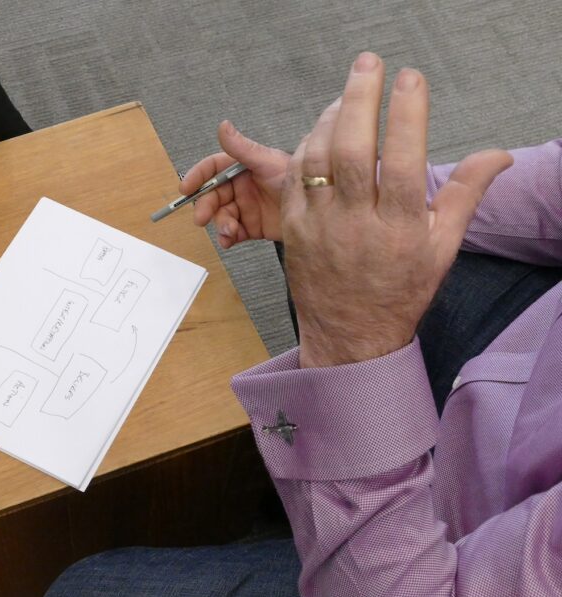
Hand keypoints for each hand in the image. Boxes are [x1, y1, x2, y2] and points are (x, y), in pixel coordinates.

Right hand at [179, 121, 289, 247]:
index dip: (197, 177)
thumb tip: (222, 126)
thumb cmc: (297, 178)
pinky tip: (229, 240)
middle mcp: (240, 187)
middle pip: (212, 196)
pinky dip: (227, 237)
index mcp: (241, 168)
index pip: (212, 168)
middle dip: (205, 207)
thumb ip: (242, 148)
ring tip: (229, 231)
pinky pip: (232, 233)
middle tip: (202, 219)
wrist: (319, 208)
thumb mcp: (267, 162)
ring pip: (221, 216)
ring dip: (219, 224)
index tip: (186, 189)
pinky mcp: (251, 227)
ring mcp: (245, 208)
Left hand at [281, 52, 512, 366]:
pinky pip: (295, 179)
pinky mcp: (293, 230)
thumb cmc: (400, 290)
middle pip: (352, 153)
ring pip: (317, 160)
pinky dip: (306, 147)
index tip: (410, 79)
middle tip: (368, 64)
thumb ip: (465, 196)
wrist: (350, 334)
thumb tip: (500, 154)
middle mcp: (356, 226)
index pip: (403, 162)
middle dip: (359, 101)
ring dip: (329, 118)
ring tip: (348, 93)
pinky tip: (322, 129)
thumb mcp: (442, 248)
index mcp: (399, 229)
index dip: (407, 116)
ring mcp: (319, 227)